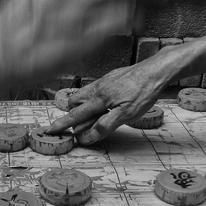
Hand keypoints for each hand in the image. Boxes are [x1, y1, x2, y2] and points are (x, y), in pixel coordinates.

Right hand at [45, 59, 168, 143]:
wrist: (156, 70)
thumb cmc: (144, 92)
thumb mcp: (126, 115)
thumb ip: (104, 125)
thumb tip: (86, 136)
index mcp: (99, 99)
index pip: (76, 116)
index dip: (62, 125)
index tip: (50, 131)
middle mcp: (97, 88)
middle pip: (74, 103)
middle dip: (70, 115)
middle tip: (73, 126)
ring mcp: (104, 81)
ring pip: (82, 94)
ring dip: (80, 106)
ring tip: (89, 116)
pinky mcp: (111, 77)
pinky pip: (94, 89)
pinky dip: (92, 98)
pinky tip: (105, 103)